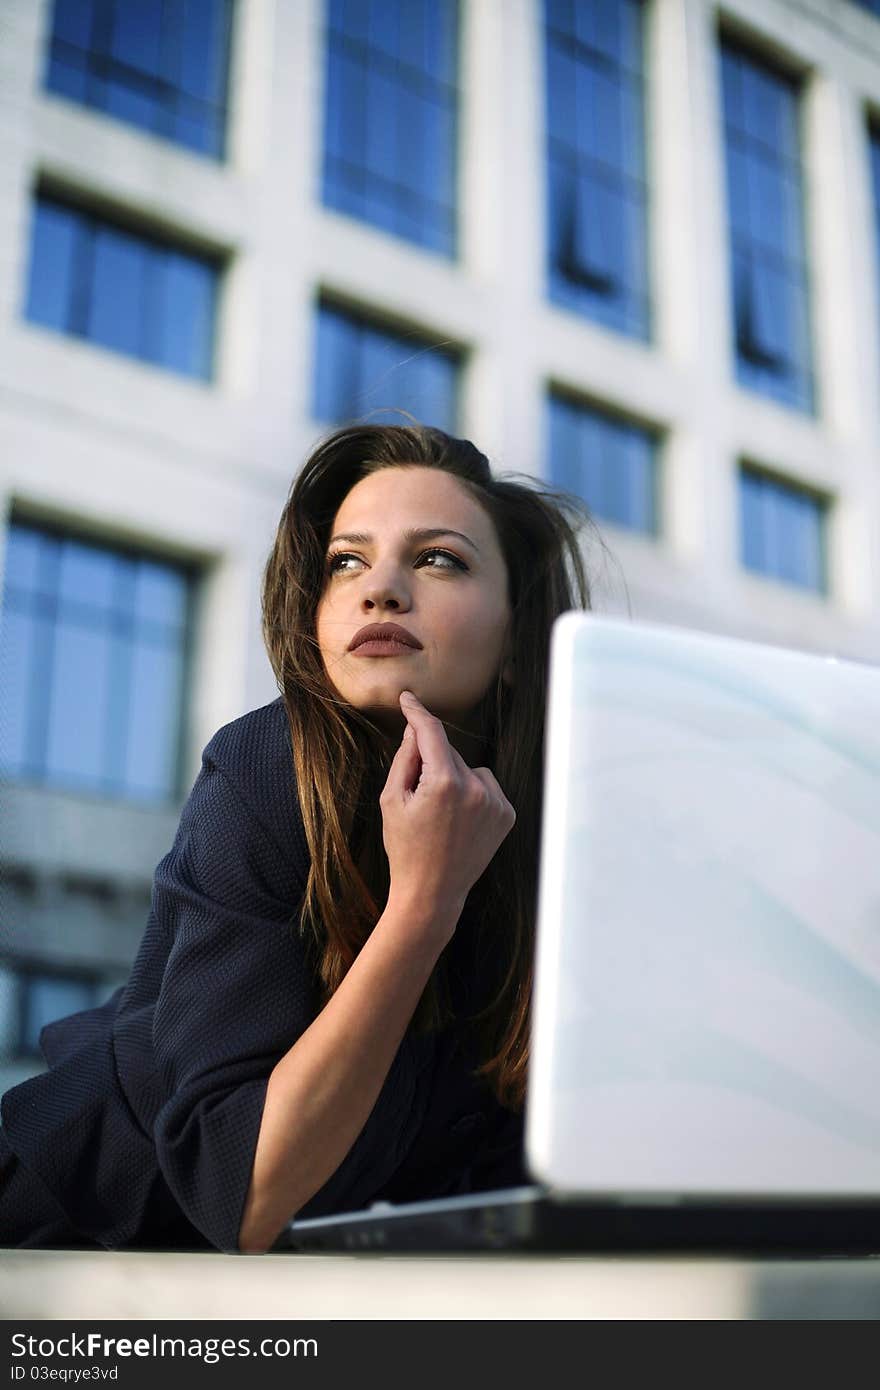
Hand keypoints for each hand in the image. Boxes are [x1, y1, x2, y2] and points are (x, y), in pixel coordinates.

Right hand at [378, 690, 516, 936]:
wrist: (432, 893)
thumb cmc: (405, 848)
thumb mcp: (392, 799)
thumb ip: (405, 758)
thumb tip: (415, 729)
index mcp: (445, 783)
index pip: (432, 732)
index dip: (418, 713)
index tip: (408, 699)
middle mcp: (477, 788)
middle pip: (449, 753)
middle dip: (431, 763)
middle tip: (417, 798)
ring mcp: (496, 802)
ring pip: (469, 768)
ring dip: (454, 778)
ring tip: (440, 814)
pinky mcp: (507, 814)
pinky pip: (486, 786)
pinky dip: (472, 794)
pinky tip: (459, 820)